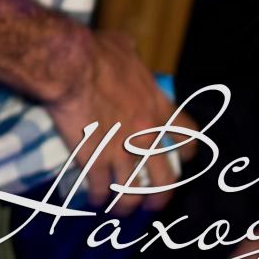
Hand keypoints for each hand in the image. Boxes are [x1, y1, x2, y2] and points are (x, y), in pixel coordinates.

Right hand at [47, 30, 191, 215]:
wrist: (70, 67)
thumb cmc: (96, 52)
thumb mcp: (123, 46)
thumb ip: (131, 55)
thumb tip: (128, 49)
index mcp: (156, 107)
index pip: (188, 136)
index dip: (188, 150)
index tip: (184, 157)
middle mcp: (146, 135)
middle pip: (165, 178)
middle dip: (161, 196)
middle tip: (154, 203)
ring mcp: (121, 150)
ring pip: (133, 192)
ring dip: (128, 206)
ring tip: (120, 211)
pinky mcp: (95, 159)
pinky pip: (101, 189)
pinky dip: (98, 198)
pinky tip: (94, 201)